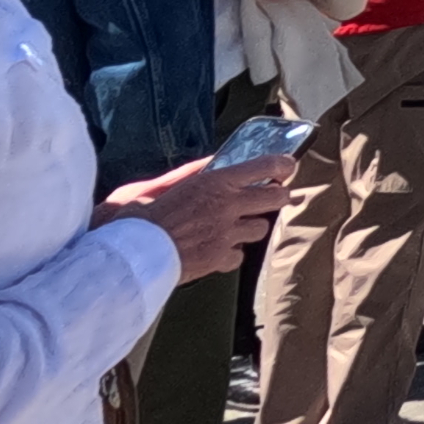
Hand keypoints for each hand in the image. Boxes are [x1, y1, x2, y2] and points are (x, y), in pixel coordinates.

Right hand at [99, 149, 301, 282]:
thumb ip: (194, 176)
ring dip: (251, 228)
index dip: (280, 165)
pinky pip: (239, 256)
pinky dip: (231, 254)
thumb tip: (209, 165)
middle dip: (277, 197)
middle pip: (275, 198)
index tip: (287, 166)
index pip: (263, 166)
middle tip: (273, 197)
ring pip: (260, 229)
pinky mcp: (220, 258)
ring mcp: (227, 234)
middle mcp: (228, 206)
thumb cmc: (144, 217)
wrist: (135, 254)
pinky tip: (219, 251)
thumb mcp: (170, 186)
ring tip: (236, 227)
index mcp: (215, 183)